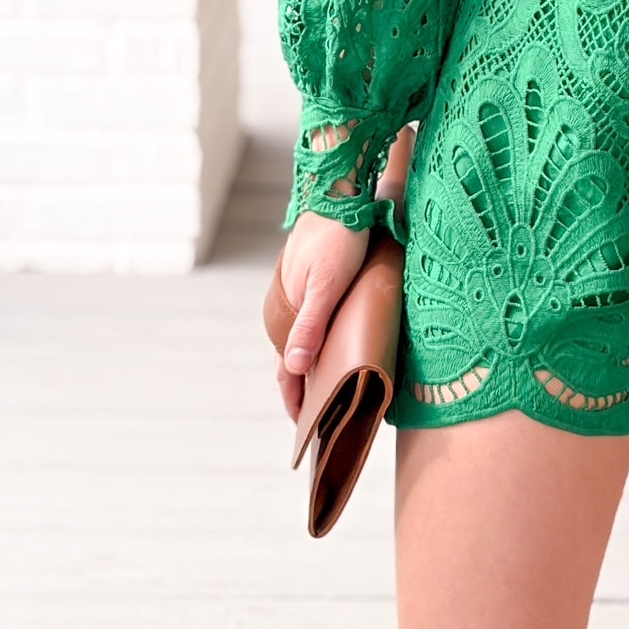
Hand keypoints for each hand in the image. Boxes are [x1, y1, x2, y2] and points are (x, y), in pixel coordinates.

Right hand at [271, 210, 369, 422]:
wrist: (337, 190)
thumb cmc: (336, 236)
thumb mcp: (326, 283)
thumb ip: (311, 325)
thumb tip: (296, 370)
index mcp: (284, 316)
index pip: (288, 374)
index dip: (297, 404)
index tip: (307, 438)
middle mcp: (286, 312)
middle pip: (297, 364)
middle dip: (310, 393)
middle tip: (328, 427)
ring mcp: (299, 299)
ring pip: (308, 345)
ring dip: (319, 370)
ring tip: (338, 397)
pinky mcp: (315, 287)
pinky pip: (317, 326)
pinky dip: (327, 345)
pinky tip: (343, 351)